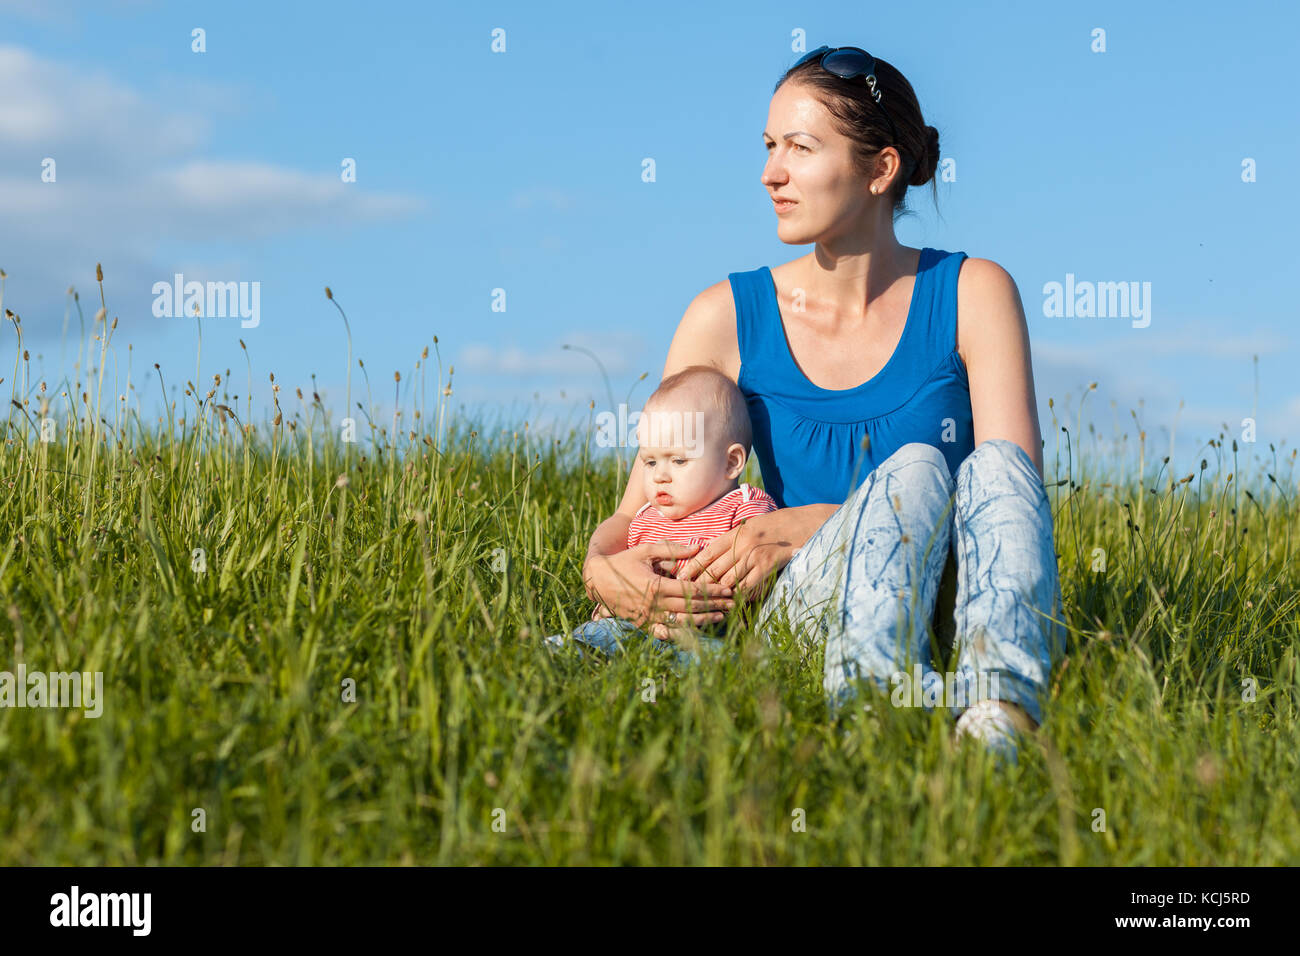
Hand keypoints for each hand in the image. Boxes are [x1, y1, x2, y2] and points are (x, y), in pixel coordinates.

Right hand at [584, 540, 734, 629]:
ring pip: (682, 623)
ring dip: (703, 621)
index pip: (691, 590)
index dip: (712, 591)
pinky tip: (697, 631)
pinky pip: (667, 632)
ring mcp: (649, 617)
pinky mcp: (643, 625)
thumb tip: (698, 546)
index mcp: (657, 586)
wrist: (597, 580)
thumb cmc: (623, 561)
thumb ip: (672, 550)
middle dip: (714, 606)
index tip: (728, 589)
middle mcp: (654, 604)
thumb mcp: (646, 551)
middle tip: (733, 604)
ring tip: (721, 617)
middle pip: (691, 608)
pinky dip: (683, 632)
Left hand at [675, 510, 801, 600]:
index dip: (691, 568)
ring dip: (718, 595)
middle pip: (713, 570)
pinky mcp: (767, 566)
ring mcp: (754, 556)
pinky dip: (738, 596)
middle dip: (700, 585)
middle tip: (689, 596)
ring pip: (728, 581)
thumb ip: (730, 543)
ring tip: (707, 604)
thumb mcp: (747, 529)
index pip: (706, 554)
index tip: (680, 578)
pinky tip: (732, 603)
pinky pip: (747, 587)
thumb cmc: (771, 528)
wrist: (799, 525)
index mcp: (733, 535)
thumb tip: (708, 559)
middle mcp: (741, 545)